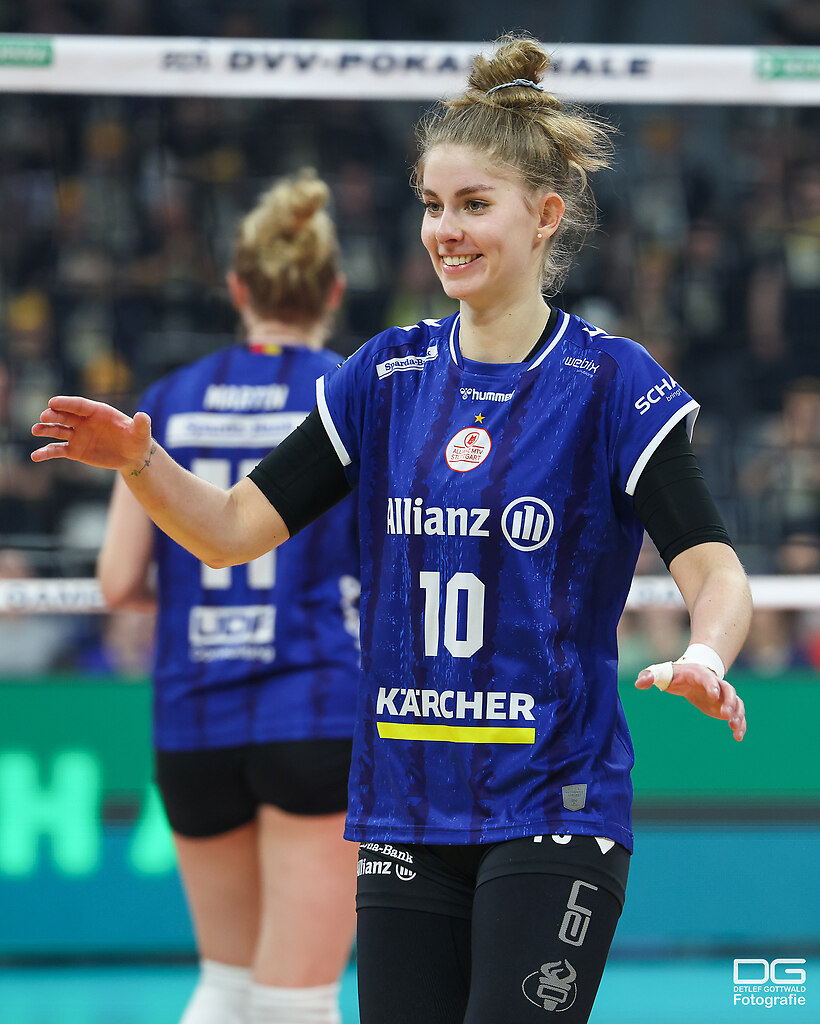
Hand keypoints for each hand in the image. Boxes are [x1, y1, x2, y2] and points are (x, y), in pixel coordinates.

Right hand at [31, 396, 152, 473]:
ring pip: (58, 430)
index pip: (80, 405)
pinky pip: (57, 450)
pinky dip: (46, 452)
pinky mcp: (74, 450)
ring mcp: (77, 435)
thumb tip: (143, 416)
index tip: (53, 402)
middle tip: (44, 416)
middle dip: (54, 415)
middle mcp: (84, 421)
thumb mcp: (142, 433)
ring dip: (46, 429)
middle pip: (65, 415)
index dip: (67, 403)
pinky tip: (35, 456)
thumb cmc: (137, 440)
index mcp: (98, 412)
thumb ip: (141, 425)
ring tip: (36, 429)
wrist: (133, 456)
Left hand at [635, 662, 746, 741]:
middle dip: (730, 702)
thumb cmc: (674, 675)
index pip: (708, 678)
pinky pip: (738, 714)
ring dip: (738, 714)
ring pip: (737, 703)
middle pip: (729, 690)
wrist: (689, 676)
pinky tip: (738, 736)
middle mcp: (716, 684)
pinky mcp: (725, 706)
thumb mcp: (662, 674)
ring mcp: (723, 695)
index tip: (713, 695)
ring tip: (734, 729)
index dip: (712, 685)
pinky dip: (741, 723)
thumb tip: (639, 684)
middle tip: (725, 715)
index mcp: (700, 674)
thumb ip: (650, 676)